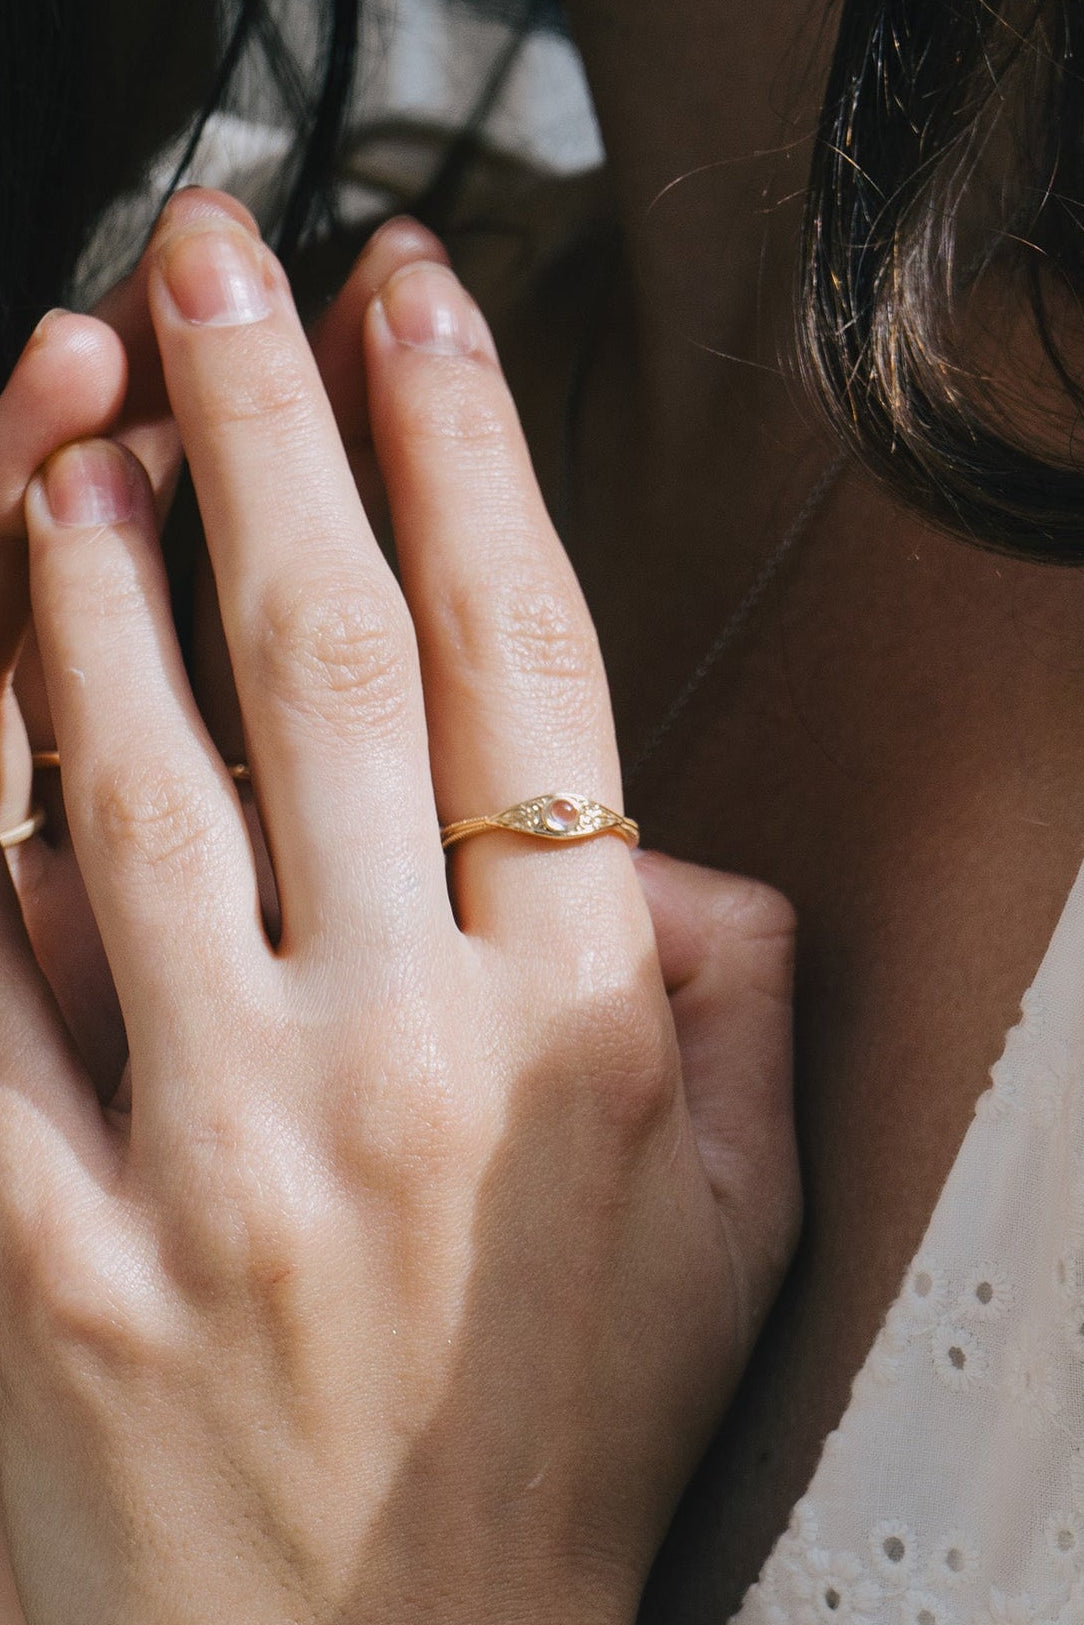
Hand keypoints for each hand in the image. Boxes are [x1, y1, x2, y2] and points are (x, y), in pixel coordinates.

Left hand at [0, 193, 797, 1623]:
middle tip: (221, 263)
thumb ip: (732, 993)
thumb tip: (650, 831)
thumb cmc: (556, 1440)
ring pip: (114, 775)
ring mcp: (198, 1154)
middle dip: (267, 422)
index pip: (518, 671)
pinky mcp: (25, 1245)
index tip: (415, 308)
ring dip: (85, 557)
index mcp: (571, 1038)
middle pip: (315, 666)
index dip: (465, 454)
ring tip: (73, 399)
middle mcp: (388, 1065)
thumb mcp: (732, 1223)